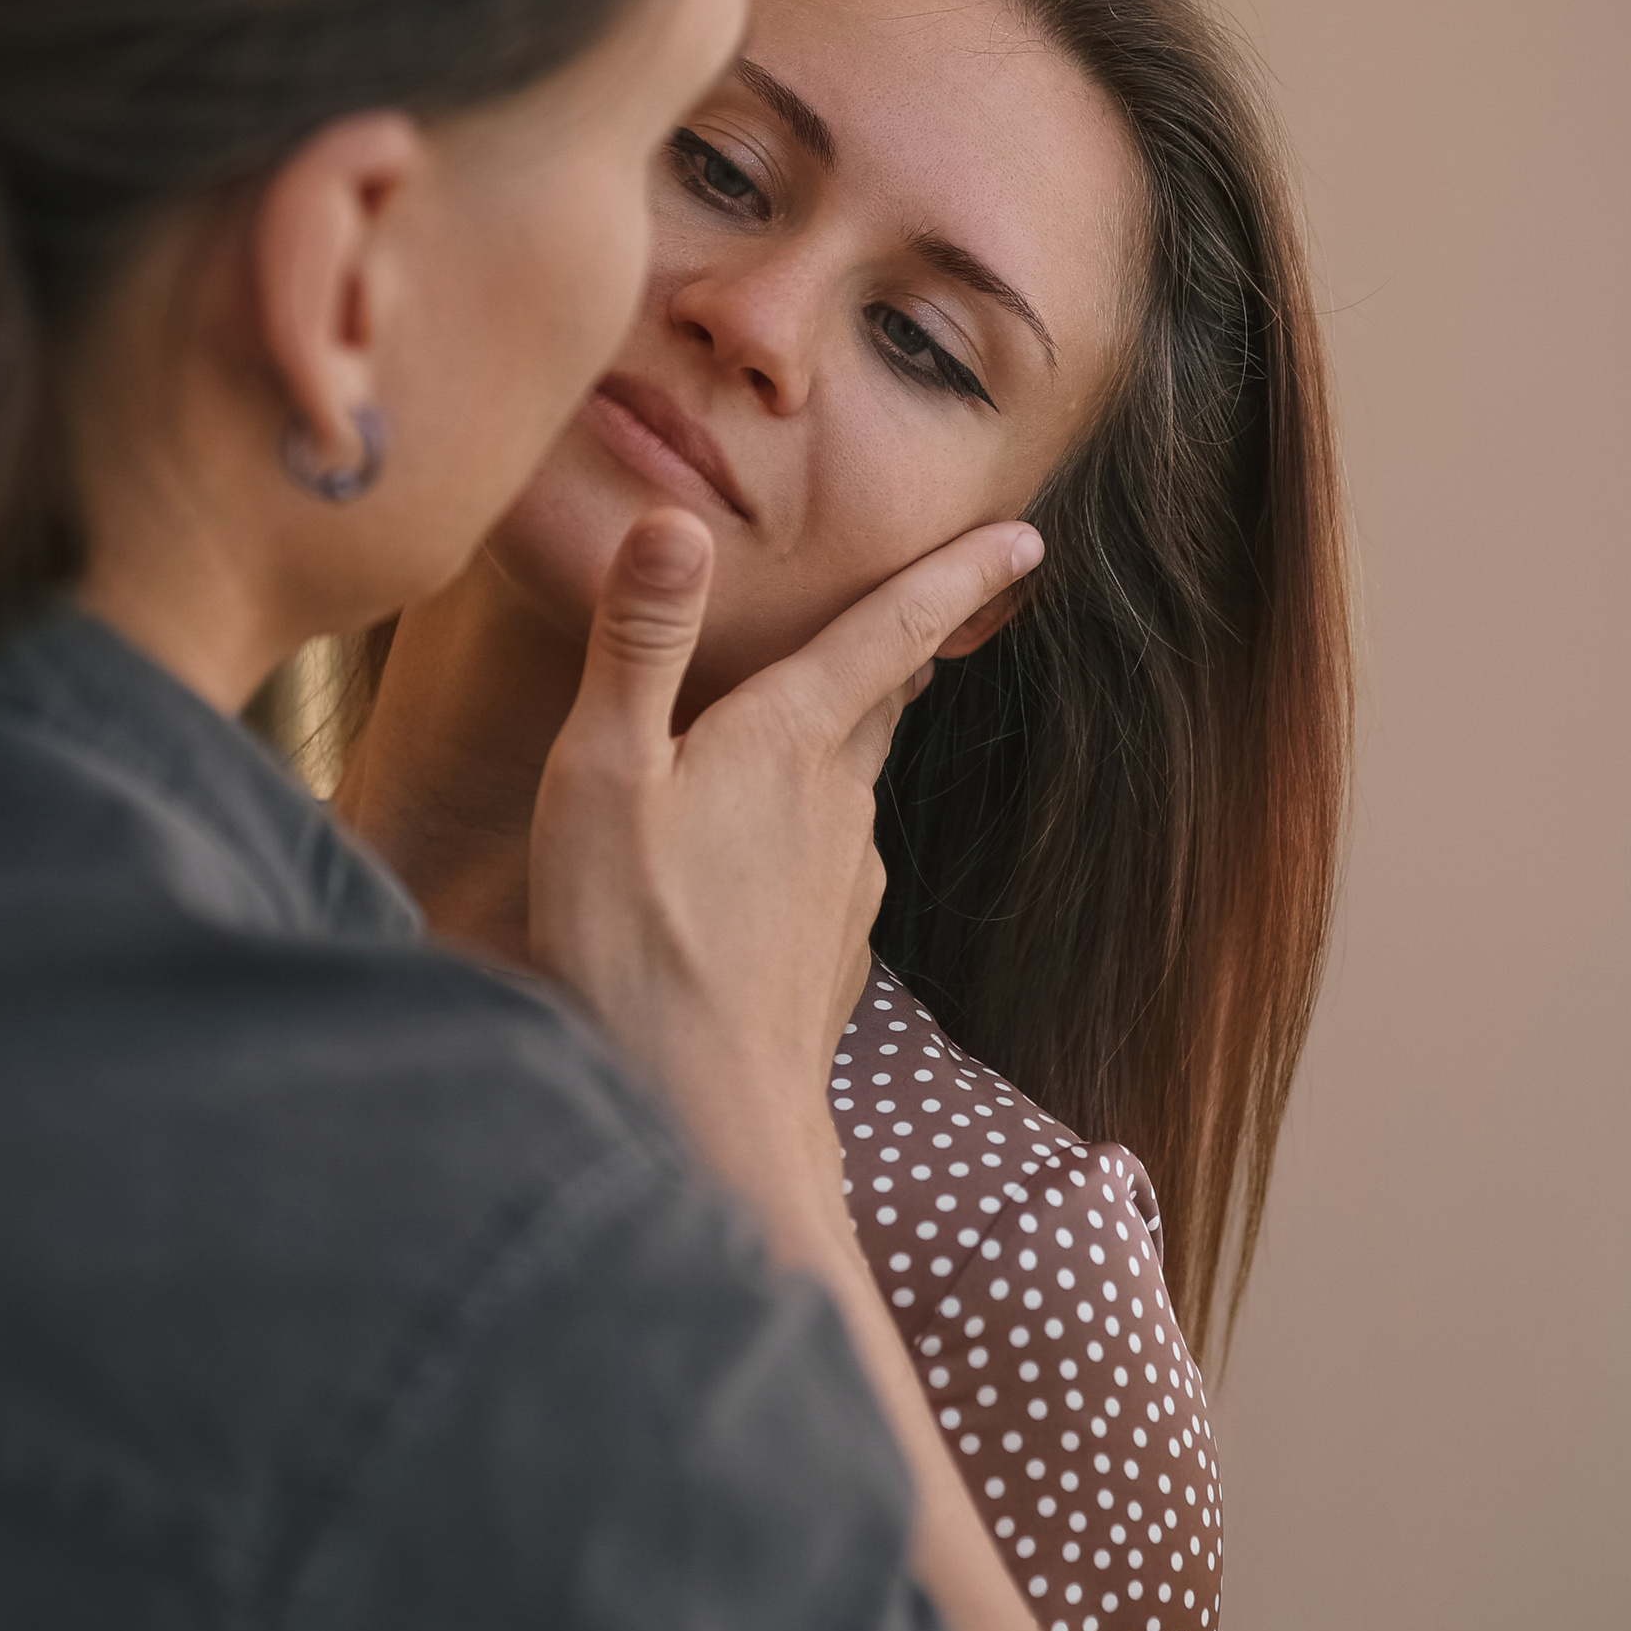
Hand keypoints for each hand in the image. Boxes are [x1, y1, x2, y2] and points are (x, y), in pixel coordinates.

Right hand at [530, 507, 1040, 1186]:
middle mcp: (839, 804)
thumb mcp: (606, 773)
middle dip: (897, 653)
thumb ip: (642, 643)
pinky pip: (827, 872)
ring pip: (849, 790)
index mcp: (789, 740)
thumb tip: (680, 520)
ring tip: (786, 739)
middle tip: (917, 612)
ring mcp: (848, 885)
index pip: (891, 631)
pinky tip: (751, 873)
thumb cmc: (634, 937)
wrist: (706, 1110)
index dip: (957, 575)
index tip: (1024, 535)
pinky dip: (800, 846)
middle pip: (878, 704)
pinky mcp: (835, 954)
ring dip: (831, 754)